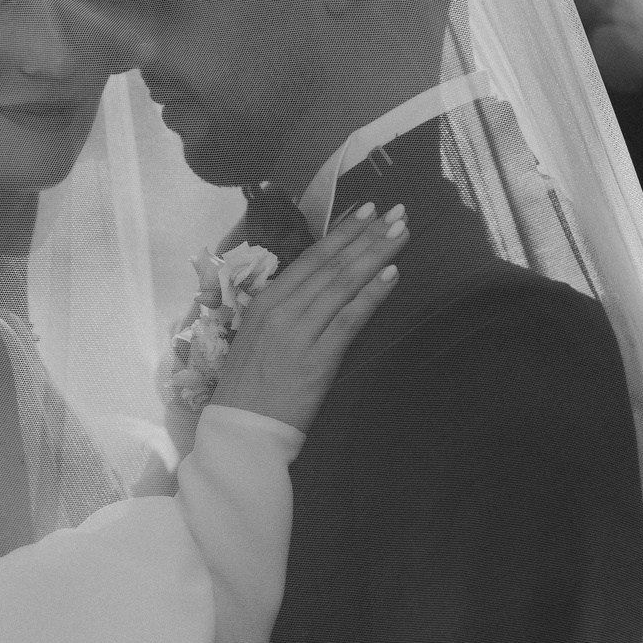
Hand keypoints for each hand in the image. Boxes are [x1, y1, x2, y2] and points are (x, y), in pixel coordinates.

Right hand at [209, 201, 410, 433]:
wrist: (240, 430)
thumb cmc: (248, 388)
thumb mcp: (256, 337)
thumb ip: (284, 311)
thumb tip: (316, 287)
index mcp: (265, 302)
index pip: (311, 259)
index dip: (342, 233)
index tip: (366, 211)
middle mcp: (281, 311)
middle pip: (331, 265)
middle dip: (366, 235)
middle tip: (396, 212)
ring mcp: (299, 334)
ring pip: (342, 284)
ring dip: (375, 255)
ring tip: (401, 233)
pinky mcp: (317, 360)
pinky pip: (349, 319)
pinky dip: (371, 294)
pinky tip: (392, 274)